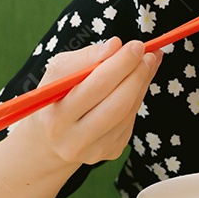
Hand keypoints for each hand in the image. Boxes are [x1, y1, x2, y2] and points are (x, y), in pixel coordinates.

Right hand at [15, 37, 161, 166]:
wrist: (49, 140)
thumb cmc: (55, 97)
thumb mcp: (57, 72)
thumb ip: (85, 57)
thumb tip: (115, 45)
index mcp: (56, 118)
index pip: (95, 87)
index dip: (120, 64)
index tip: (135, 45)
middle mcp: (74, 140)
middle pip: (117, 103)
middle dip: (137, 74)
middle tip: (149, 54)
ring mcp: (95, 150)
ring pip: (129, 111)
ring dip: (142, 83)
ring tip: (148, 62)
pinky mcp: (111, 152)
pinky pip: (131, 120)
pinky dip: (137, 97)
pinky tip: (137, 83)